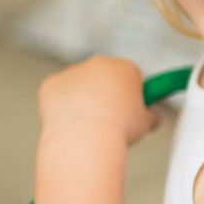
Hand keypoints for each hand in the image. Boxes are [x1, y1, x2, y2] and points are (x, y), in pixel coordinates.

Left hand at [37, 56, 157, 146]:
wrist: (85, 140)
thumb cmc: (116, 130)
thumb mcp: (146, 123)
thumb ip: (150, 115)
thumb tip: (152, 119)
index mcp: (125, 68)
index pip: (130, 76)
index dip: (130, 94)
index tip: (128, 107)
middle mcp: (98, 64)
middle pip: (103, 76)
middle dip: (105, 94)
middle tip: (108, 118)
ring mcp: (73, 72)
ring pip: (79, 85)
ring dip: (82, 100)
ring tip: (88, 126)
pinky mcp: (51, 84)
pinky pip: (58, 95)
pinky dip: (61, 107)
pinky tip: (70, 124)